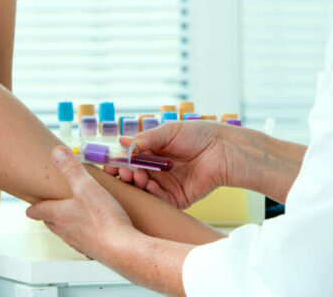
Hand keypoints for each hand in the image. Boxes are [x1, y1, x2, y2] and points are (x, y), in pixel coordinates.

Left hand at [25, 146, 138, 262]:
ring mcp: (80, 243)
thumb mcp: (86, 186)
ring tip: (71, 217)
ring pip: (66, 232)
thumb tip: (56, 153)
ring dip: (66, 225)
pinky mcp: (94, 250)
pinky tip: (94, 229)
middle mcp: (66, 231)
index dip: (33, 209)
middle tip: (48, 210)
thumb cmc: (103, 219)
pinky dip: (84, 233)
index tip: (28, 209)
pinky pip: (83, 240)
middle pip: (51, 223)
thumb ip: (71, 169)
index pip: (39, 211)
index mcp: (60, 215)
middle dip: (49, 216)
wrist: (122, 249)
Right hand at [104, 121, 235, 208]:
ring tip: (137, 176)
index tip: (108, 164)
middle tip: (121, 171)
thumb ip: (146, 139)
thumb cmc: (198, 135)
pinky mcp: (178, 198)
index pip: (130, 160)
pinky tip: (149, 186)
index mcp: (154, 153)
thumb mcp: (169, 132)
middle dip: (125, 175)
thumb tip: (122, 141)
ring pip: (144, 190)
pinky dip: (152, 194)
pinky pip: (160, 200)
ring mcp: (167, 185)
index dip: (118, 162)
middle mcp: (158, 170)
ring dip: (137, 184)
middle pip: (134, 177)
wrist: (224, 150)